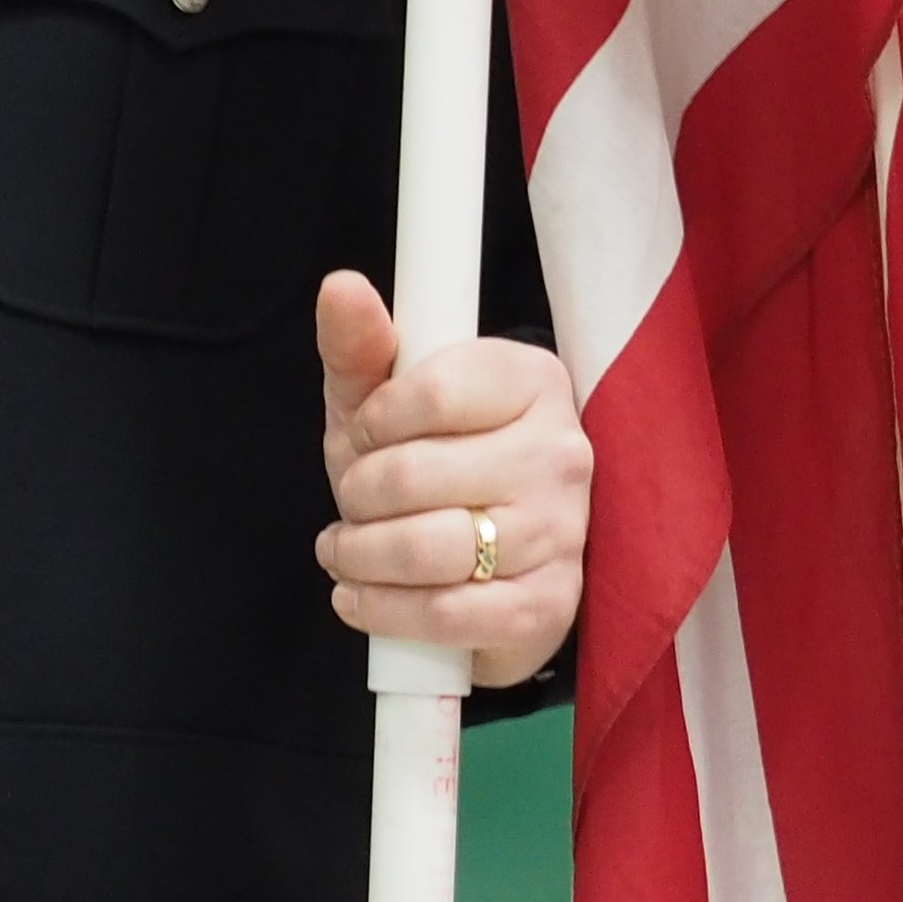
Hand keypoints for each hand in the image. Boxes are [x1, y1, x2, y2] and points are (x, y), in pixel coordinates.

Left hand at [314, 274, 592, 689]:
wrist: (485, 562)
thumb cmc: (429, 462)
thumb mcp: (384, 399)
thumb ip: (360, 344)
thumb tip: (339, 287)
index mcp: (531, 379)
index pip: (426, 394)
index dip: (371, 424)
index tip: (365, 437)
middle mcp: (561, 451)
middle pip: (411, 477)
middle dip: (356, 495)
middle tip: (353, 502)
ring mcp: (562, 531)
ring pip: (424, 549)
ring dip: (359, 556)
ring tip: (347, 549)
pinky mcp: (551, 605)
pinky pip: (448, 614)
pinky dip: (383, 610)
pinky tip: (361, 595)